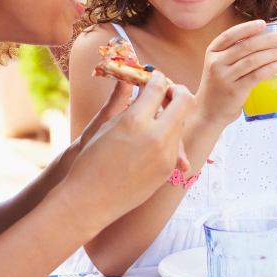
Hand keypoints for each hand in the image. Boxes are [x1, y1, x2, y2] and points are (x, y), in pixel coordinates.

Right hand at [60, 72, 194, 228]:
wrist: (91, 199)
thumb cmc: (91, 159)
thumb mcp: (106, 124)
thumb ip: (124, 100)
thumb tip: (134, 79)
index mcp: (135, 120)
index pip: (159, 87)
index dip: (158, 78)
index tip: (155, 77)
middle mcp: (155, 135)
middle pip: (184, 100)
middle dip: (177, 91)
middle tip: (166, 92)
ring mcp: (166, 154)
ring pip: (182, 121)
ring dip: (173, 114)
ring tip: (157, 116)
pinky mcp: (168, 168)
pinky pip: (177, 143)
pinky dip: (169, 135)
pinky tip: (155, 136)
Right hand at [196, 20, 276, 125]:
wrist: (208, 112)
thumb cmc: (219, 85)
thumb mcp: (218, 64)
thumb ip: (233, 52)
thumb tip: (263, 38)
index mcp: (212, 52)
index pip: (230, 35)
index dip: (248, 28)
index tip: (264, 23)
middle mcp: (216, 63)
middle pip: (245, 46)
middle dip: (267, 39)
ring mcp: (224, 78)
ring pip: (253, 60)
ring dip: (273, 53)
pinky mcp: (235, 91)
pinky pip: (256, 76)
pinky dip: (270, 68)